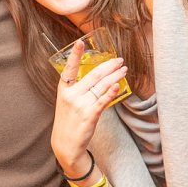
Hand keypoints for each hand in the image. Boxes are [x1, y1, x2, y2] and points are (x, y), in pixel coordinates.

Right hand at [51, 40, 127, 173]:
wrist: (66, 144)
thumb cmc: (68, 121)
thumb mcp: (67, 102)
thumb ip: (78, 89)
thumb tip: (97, 76)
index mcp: (64, 89)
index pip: (69, 68)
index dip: (75, 55)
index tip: (80, 42)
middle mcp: (71, 95)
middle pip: (93, 75)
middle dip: (108, 65)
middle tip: (119, 60)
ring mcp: (80, 105)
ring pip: (101, 86)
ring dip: (115, 76)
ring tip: (123, 70)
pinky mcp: (89, 115)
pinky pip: (103, 101)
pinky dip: (111, 93)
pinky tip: (118, 86)